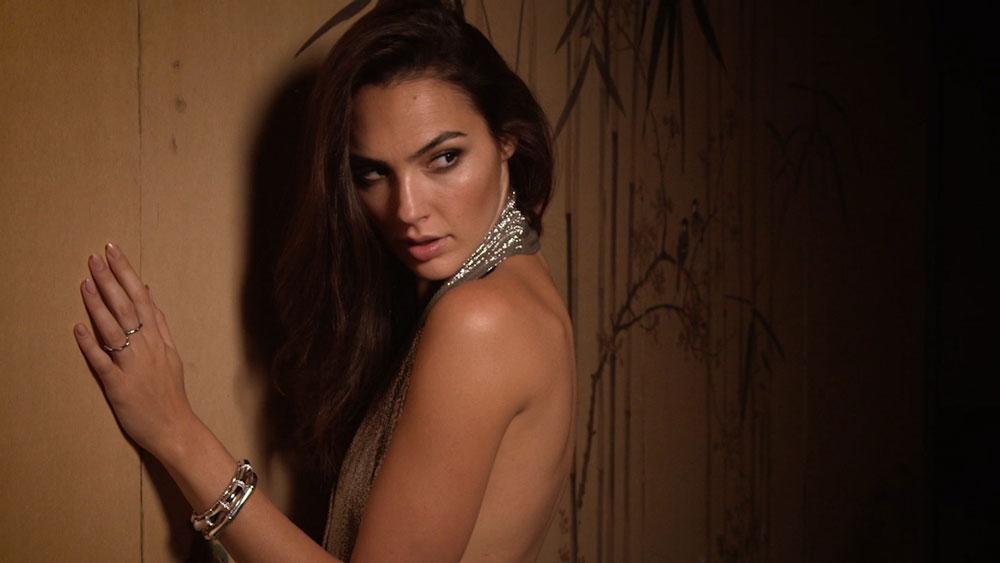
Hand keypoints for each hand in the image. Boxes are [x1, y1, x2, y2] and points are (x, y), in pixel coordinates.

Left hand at [73, 243, 194, 459]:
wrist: (176, 428)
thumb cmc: (170, 393)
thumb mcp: (171, 353)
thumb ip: (159, 324)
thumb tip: (147, 292)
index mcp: (159, 339)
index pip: (142, 298)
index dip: (126, 274)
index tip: (113, 251)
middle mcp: (148, 348)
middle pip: (128, 307)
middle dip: (111, 279)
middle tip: (96, 256)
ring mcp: (133, 366)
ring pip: (115, 330)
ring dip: (99, 304)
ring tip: (86, 280)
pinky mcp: (119, 386)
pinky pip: (103, 362)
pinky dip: (90, 344)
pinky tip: (78, 327)